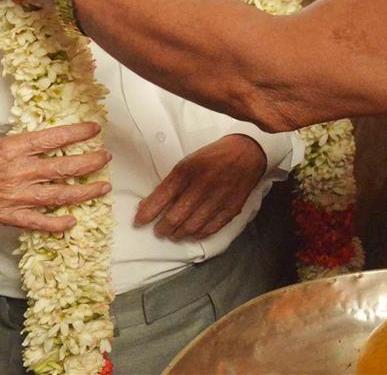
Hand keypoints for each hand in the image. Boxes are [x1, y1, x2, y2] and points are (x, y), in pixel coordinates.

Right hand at [0, 122, 110, 231]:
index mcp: (12, 148)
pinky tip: (72, 222)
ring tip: (103, 186)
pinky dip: (56, 224)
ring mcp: (13, 196)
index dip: (78, 133)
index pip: (54, 138)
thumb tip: (40, 143)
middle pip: (64, 167)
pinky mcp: (5, 215)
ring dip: (84, 191)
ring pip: (59, 195)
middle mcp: (17, 171)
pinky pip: (36, 222)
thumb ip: (16, 146)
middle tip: (105, 157)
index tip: (95, 129)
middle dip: (90, 162)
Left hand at [134, 133, 266, 240]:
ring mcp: (218, 198)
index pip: (162, 197)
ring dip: (179, 233)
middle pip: (175, 217)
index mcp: (188, 171)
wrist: (247, 152)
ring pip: (192, 226)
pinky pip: (211, 228)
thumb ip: (171, 183)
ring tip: (174, 234)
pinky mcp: (231, 208)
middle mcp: (202, 185)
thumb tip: (149, 204)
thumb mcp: (188, 162)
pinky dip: (199, 234)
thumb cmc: (213, 156)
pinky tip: (193, 233)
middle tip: (159, 230)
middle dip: (163, 228)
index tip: (139, 222)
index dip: (147, 213)